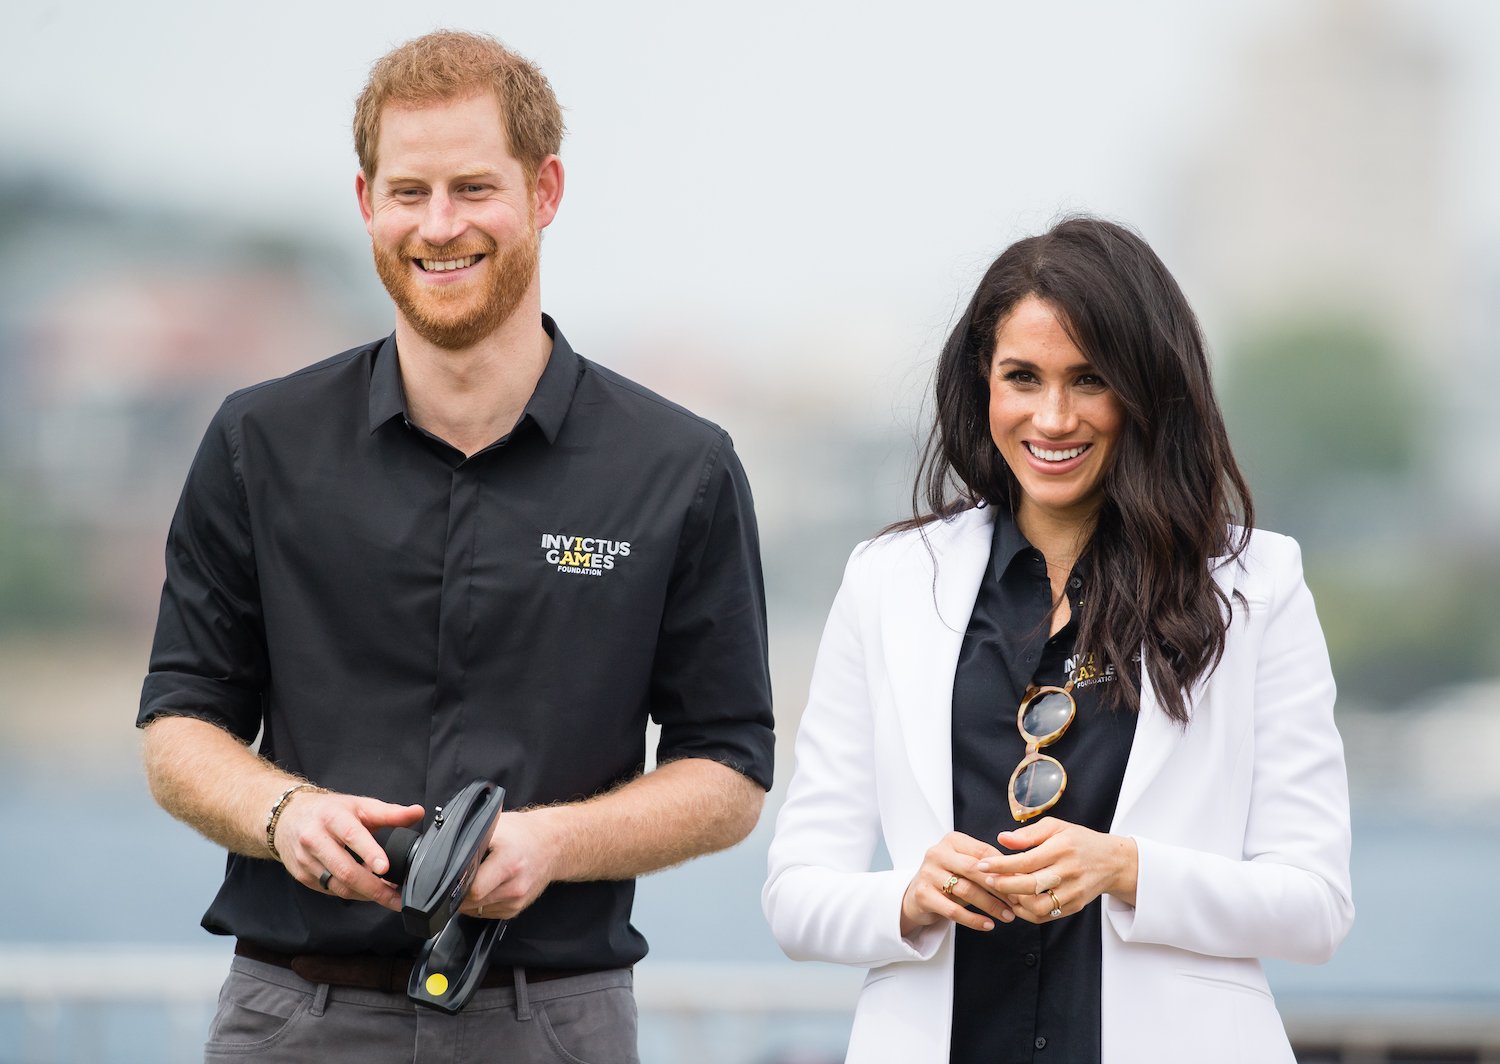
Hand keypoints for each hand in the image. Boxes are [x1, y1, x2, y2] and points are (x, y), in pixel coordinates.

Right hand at [274, 791, 424, 910]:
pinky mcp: (302, 876)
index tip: (385, 868)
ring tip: (388, 896)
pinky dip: (353, 894)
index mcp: (332, 817)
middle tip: (397, 896)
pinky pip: (332, 890)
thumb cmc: (328, 811)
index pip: (352, 835)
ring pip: (339, 886)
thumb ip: (389, 812)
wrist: (288, 817)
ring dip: (366, 894)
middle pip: (345, 870)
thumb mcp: (358, 805)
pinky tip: (367, 892)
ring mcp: (306, 860)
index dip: (369, 852)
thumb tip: (418, 812)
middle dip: (374, 887)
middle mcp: (315, 839)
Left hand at [461, 809, 562, 920]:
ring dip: (470, 899)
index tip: (453, 876)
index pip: (474, 890)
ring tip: (478, 877)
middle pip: (473, 903)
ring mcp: (516, 901)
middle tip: (462, 874)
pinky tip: (488, 885)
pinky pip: (487, 913)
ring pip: (477, 911)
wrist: (553, 844)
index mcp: (509, 863)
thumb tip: (447, 854)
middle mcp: (515, 886)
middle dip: (461, 892)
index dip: (458, 885)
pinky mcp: (516, 909)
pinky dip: (481, 903)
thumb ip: (472, 839)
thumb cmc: (523, 833)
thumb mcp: (496, 825)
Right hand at [899, 832, 1015, 937]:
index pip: (984, 852)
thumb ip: (987, 868)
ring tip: (1008, 916)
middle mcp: (937, 853)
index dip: (1005, 869)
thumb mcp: (966, 868)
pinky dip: (974, 920)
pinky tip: (988, 925)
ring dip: (991, 905)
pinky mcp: (922, 894)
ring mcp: (928, 873)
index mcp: (952, 840)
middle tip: (1018, 901)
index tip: (1023, 884)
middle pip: (975, 869)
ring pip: (966, 890)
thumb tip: (1022, 877)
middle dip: (1000, 887)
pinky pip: (953, 910)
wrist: (916, 896)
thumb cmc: (949, 879)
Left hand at [974, 817, 1137, 923]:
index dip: (1001, 865)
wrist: (1112, 861)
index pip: (1025, 861)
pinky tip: (1017, 901)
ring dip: (1015, 902)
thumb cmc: (1078, 841)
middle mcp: (1069, 872)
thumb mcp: (1055, 827)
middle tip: (987, 880)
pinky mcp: (1075, 906)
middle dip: (1003, 885)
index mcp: (1061, 849)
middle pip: (1030, 886)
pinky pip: (1046, 916)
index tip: (982, 865)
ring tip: (1003, 891)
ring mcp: (1073, 892)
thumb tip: (1002, 838)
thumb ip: (1028, 834)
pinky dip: (1027, 912)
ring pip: (1038, 906)